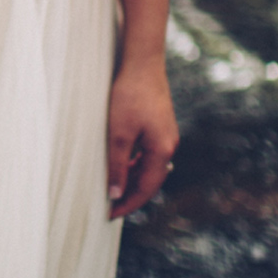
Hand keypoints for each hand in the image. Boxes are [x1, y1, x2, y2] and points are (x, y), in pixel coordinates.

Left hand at [107, 57, 178, 218]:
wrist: (142, 62)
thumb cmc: (128, 95)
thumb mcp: (118, 133)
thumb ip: (117, 164)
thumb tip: (115, 193)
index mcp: (162, 150)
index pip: (145, 189)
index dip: (127, 204)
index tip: (109, 215)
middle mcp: (169, 145)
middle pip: (150, 180)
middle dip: (130, 194)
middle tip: (109, 205)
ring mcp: (166, 135)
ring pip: (149, 166)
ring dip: (132, 178)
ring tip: (111, 186)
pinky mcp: (159, 125)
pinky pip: (148, 153)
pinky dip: (134, 162)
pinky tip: (120, 161)